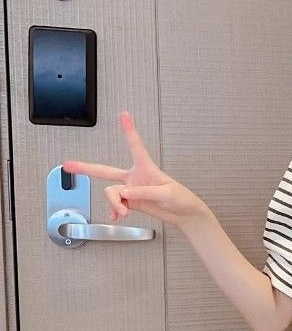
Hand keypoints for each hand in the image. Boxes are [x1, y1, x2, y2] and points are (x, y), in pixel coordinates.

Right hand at [62, 111, 207, 229]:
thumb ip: (145, 193)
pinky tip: (116, 216)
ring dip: (114, 203)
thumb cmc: (180, 198)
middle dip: (86, 168)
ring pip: (112, 194)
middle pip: (106, 171)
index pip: (136, 146)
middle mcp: (134, 178)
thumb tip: (125, 194)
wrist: (184, 214)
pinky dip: (114, 210)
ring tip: (122, 213)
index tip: (124, 114)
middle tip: (68, 164)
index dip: (129, 131)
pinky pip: (116, 205)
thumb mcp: (166, 194)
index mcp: (146, 169)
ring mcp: (131, 191)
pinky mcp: (131, 203)